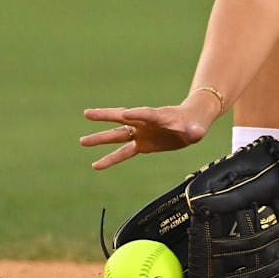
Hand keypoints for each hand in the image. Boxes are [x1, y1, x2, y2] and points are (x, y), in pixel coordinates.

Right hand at [80, 100, 216, 168]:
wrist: (192, 123)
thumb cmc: (194, 122)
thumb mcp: (196, 127)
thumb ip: (194, 130)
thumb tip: (196, 133)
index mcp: (158, 115)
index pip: (146, 113)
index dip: (137, 113)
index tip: (124, 113)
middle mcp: (145, 122)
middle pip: (122, 119)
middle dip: (105, 116)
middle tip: (87, 114)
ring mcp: (141, 133)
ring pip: (117, 135)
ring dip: (100, 138)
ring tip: (82, 141)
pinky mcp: (142, 144)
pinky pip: (124, 152)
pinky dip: (110, 159)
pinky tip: (96, 164)